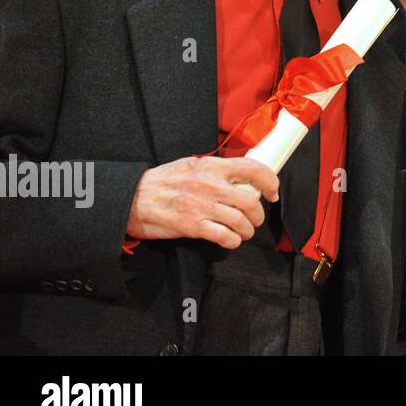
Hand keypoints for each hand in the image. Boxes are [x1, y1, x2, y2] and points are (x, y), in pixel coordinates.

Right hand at [126, 156, 279, 248]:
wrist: (131, 198)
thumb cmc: (162, 182)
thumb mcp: (191, 165)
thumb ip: (216, 170)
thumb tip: (241, 175)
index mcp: (212, 166)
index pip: (253, 169)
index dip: (271, 182)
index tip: (273, 193)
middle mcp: (210, 185)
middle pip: (251, 202)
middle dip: (258, 215)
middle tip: (254, 219)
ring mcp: (202, 206)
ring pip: (241, 222)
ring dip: (247, 230)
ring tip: (243, 232)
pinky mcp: (192, 226)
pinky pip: (225, 236)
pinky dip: (233, 241)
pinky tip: (230, 240)